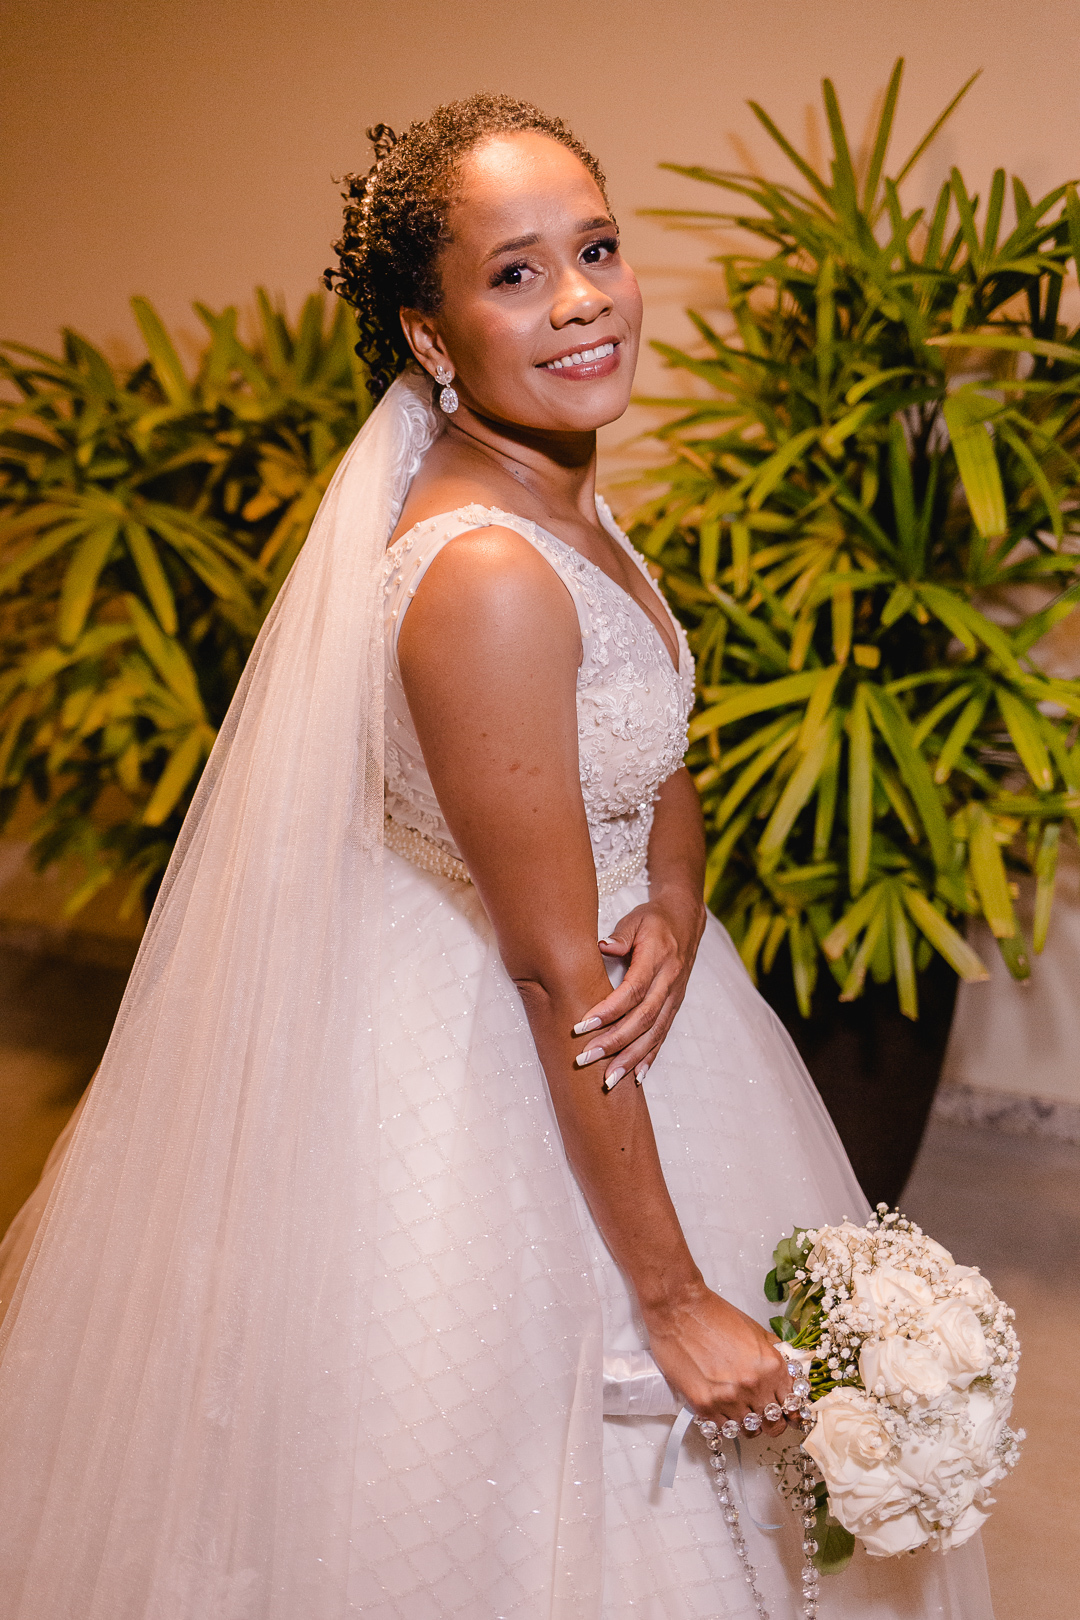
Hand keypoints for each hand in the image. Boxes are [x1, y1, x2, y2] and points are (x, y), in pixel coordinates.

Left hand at [572, 888, 704, 1087]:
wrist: (686, 920)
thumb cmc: (653, 920)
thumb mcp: (636, 918)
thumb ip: (620, 935)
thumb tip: (602, 946)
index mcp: (658, 958)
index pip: (633, 990)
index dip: (609, 1010)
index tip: (582, 1025)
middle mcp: (669, 982)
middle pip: (643, 1019)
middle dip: (615, 1042)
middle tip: (586, 1058)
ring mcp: (674, 997)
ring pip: (654, 1034)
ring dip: (631, 1059)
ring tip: (609, 1079)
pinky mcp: (674, 1007)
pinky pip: (662, 1036)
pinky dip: (649, 1058)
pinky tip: (636, 1077)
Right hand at [642, 1281, 794, 1437]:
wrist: (678, 1309)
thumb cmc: (713, 1315)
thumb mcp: (755, 1330)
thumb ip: (772, 1355)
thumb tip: (783, 1374)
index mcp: (771, 1366)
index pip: (792, 1404)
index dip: (790, 1411)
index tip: (787, 1414)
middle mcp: (753, 1386)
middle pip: (773, 1424)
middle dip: (772, 1422)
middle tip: (765, 1416)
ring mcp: (728, 1398)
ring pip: (749, 1430)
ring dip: (748, 1423)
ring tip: (741, 1412)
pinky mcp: (704, 1405)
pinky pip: (723, 1429)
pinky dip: (726, 1423)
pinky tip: (724, 1411)